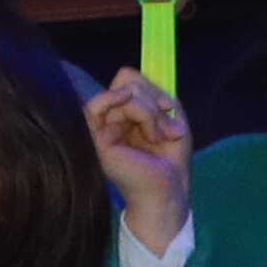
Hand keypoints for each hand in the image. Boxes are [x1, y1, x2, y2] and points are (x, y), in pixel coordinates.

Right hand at [82, 69, 192, 253]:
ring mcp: (101, 131)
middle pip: (124, 85)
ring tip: (157, 134)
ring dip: (144, 109)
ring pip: (117, 95)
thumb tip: (125, 76)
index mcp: (126, 117)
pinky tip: (137, 113)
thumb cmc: (170, 160)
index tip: (168, 106)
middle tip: (167, 127)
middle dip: (151, 100)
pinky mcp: (95, 140)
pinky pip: (97, 107)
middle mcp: (111, 122)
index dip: (147, 85)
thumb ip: (152, 94)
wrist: (168, 190)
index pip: (125, 82)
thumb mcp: (170, 118)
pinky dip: (117, 101)